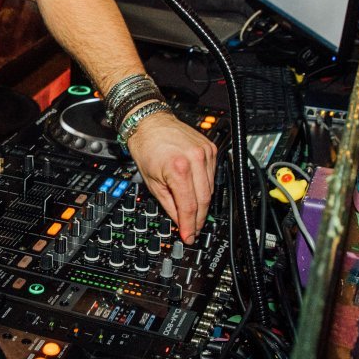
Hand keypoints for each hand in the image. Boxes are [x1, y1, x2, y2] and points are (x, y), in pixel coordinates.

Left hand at [125, 110, 217, 242]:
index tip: (188, 236)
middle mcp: (195, 159)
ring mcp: (205, 153)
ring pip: (210, 189)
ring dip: (203, 204)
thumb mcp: (152, 182)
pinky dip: (205, 187)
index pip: (189, 205)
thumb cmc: (146, 146)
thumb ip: (168, 204)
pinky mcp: (210, 149)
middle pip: (204, 199)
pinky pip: (211, 175)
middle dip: (198, 218)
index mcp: (178, 168)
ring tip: (193, 214)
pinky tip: (197, 193)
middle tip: (192, 230)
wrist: (150, 122)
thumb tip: (179, 221)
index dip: (189, 225)